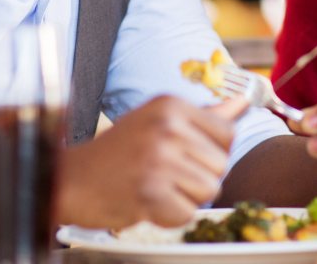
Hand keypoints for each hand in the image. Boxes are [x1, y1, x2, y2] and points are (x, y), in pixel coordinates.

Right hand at [57, 95, 245, 228]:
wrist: (73, 179)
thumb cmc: (121, 150)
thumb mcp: (161, 119)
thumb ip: (206, 115)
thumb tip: (244, 102)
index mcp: (172, 104)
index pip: (228, 133)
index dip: (214, 152)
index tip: (189, 156)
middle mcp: (168, 126)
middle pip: (221, 164)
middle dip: (200, 177)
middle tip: (168, 174)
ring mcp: (158, 159)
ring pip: (209, 190)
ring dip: (187, 197)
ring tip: (159, 187)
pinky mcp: (149, 192)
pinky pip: (187, 213)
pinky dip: (171, 215)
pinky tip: (149, 202)